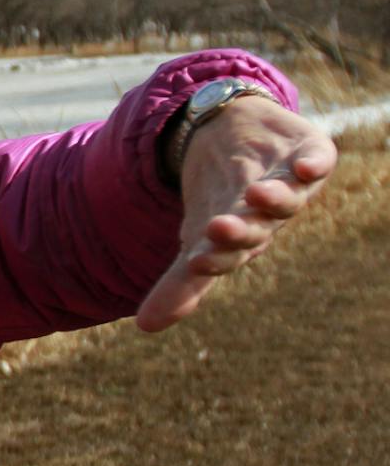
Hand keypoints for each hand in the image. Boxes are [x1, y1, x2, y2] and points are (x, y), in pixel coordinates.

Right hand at [135, 97, 337, 330]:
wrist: (239, 138)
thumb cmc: (222, 197)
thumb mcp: (197, 239)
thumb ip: (179, 284)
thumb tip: (146, 328)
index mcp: (242, 242)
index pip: (228, 255)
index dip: (215, 259)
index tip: (195, 261)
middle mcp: (270, 217)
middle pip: (259, 227)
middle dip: (241, 230)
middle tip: (218, 228)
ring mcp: (292, 184)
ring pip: (290, 197)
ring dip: (276, 198)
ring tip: (256, 194)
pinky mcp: (309, 153)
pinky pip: (319, 159)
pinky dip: (315, 164)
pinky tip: (306, 167)